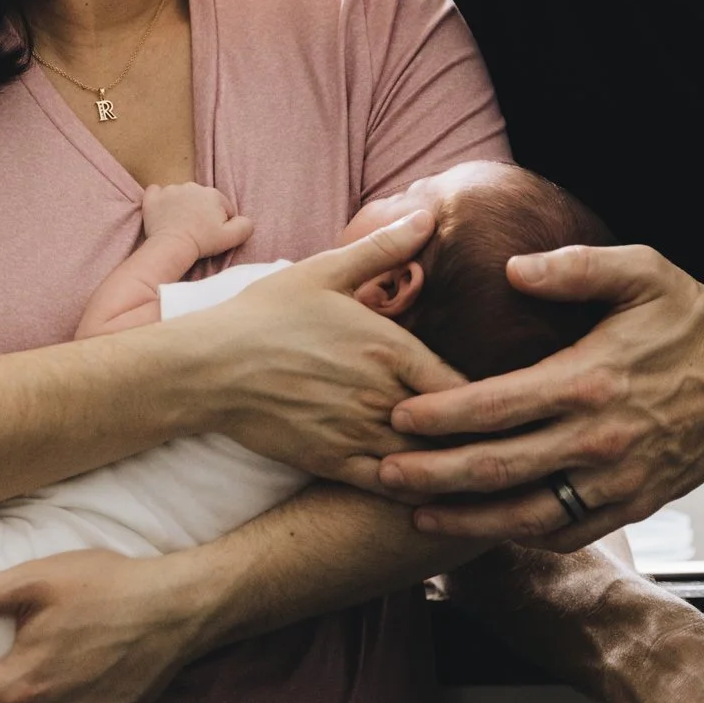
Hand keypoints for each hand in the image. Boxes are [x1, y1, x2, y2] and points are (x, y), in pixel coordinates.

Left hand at [140, 183, 252, 258]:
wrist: (172, 246)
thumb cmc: (202, 242)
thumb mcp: (232, 237)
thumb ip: (245, 225)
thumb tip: (244, 220)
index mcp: (213, 194)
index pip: (222, 207)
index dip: (220, 222)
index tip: (212, 233)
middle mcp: (192, 186)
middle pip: (201, 200)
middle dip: (201, 213)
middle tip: (197, 231)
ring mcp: (171, 190)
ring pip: (181, 197)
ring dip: (182, 207)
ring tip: (180, 225)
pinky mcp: (153, 197)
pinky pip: (157, 192)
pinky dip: (160, 201)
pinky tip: (162, 212)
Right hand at [193, 211, 468, 491]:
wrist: (208, 368)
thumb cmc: (264, 314)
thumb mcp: (324, 271)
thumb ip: (383, 248)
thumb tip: (428, 215)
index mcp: (389, 348)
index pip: (463, 383)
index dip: (486, 395)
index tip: (496, 397)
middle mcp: (381, 395)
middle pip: (453, 426)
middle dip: (475, 432)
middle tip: (495, 437)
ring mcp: (358, 433)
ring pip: (427, 461)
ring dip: (450, 462)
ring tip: (469, 465)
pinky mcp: (332, 463)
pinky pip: (389, 486)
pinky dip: (414, 487)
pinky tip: (426, 485)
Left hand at [378, 244, 703, 549]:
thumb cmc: (693, 319)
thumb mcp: (642, 271)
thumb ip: (574, 267)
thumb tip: (514, 269)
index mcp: (588, 380)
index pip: (495, 406)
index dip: (440, 415)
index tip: (397, 416)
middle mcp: (597, 440)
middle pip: (496, 469)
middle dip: (432, 476)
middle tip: (382, 475)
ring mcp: (616, 481)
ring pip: (526, 515)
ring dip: (467, 520)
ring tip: (418, 517)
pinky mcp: (634, 505)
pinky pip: (568, 531)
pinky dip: (523, 537)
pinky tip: (488, 529)